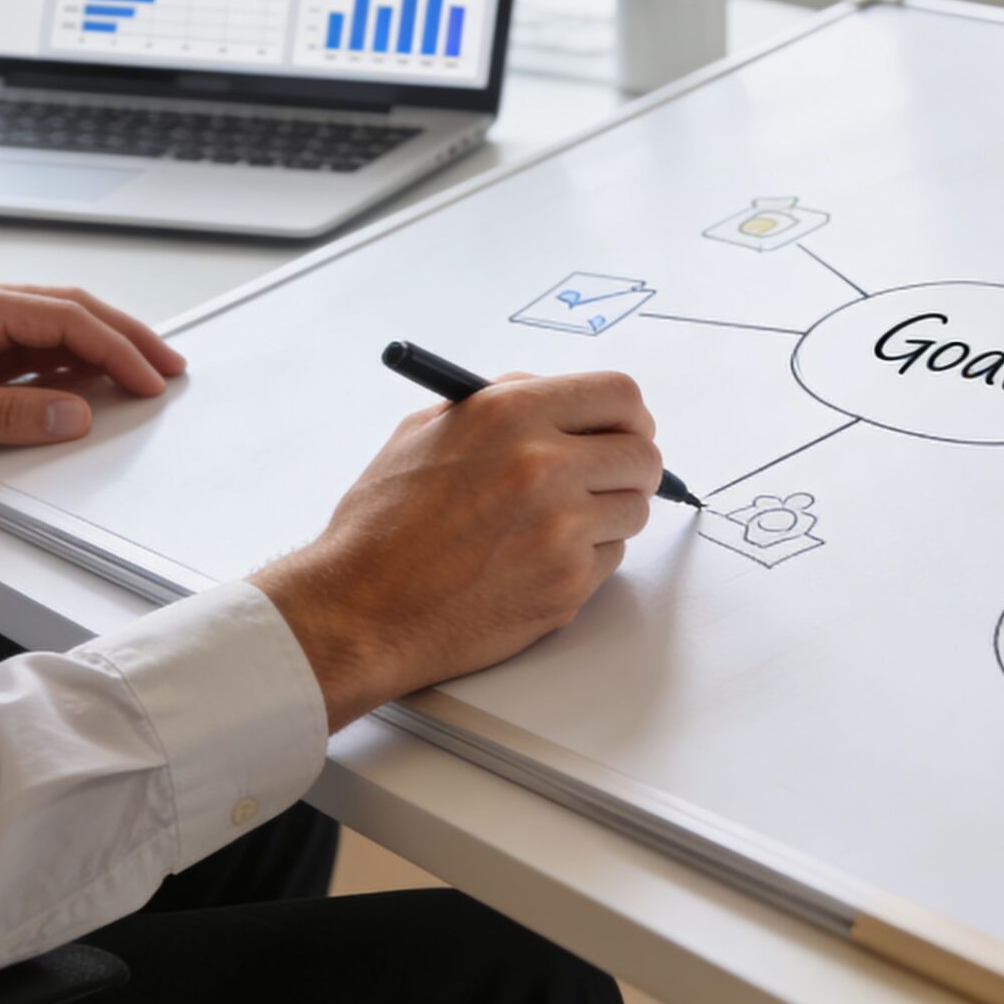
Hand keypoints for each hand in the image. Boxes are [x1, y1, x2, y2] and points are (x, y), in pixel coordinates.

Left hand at [0, 279, 184, 463]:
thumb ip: (8, 416)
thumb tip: (75, 413)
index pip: (66, 320)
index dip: (117, 349)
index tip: (151, 379)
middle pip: (71, 311)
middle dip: (126, 338)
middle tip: (168, 367)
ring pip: (54, 327)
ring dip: (100, 348)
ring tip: (141, 374)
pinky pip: (29, 348)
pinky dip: (66, 363)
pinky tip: (85, 384)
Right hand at [248, 372, 660, 730]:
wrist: (361, 608)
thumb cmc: (382, 524)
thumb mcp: (426, 431)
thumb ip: (500, 403)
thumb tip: (554, 395)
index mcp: (510, 415)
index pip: (619, 394)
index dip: (628, 414)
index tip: (623, 428)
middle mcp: (543, 466)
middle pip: (643, 455)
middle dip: (628, 465)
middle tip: (605, 476)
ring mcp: (561, 530)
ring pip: (633, 510)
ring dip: (608, 514)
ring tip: (554, 523)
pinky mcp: (567, 585)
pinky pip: (610, 559)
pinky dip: (586, 558)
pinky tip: (535, 559)